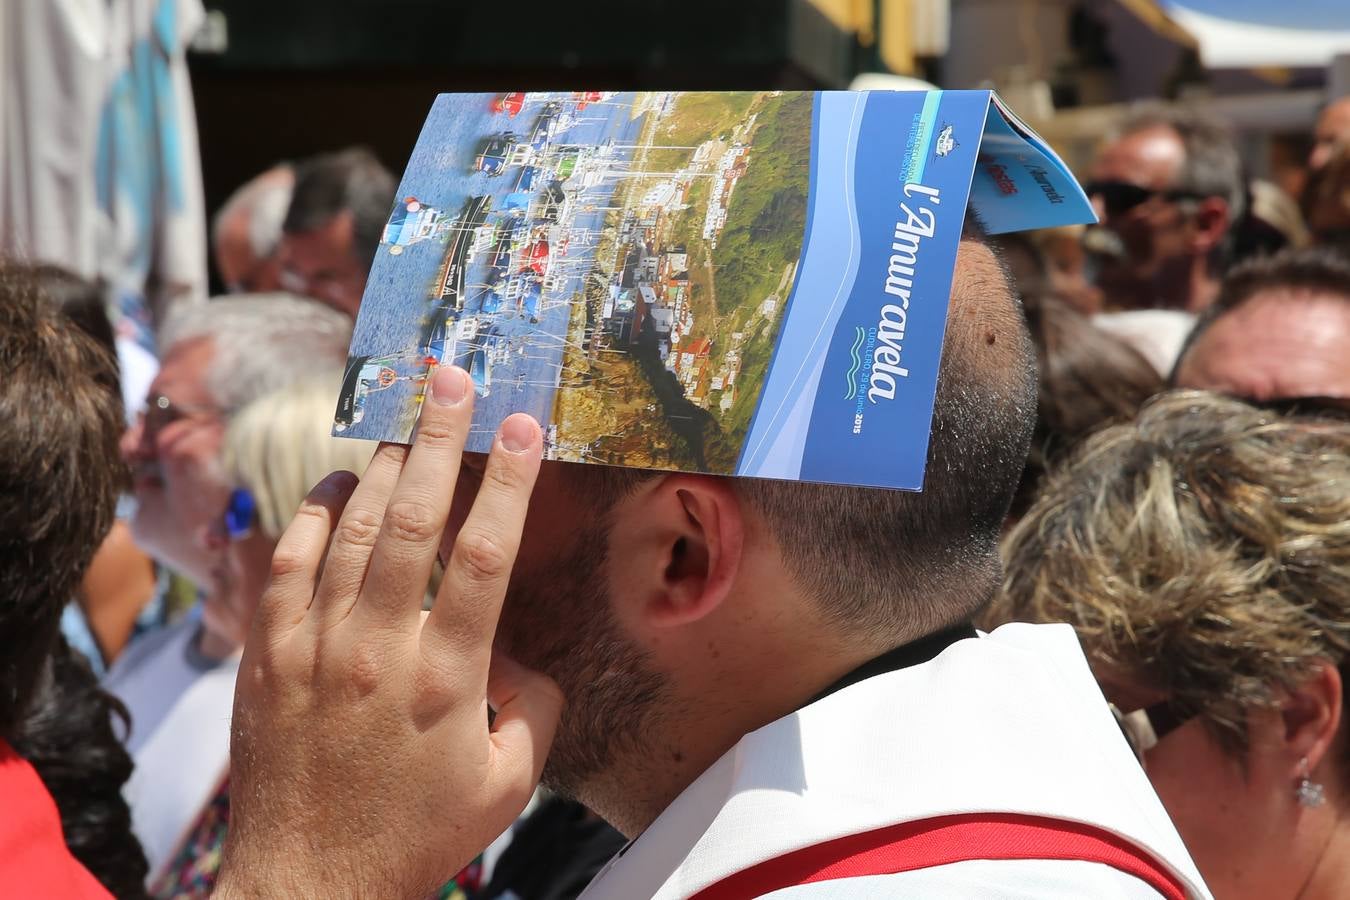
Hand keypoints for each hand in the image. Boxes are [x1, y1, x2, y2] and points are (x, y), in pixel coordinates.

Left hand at [216, 366, 562, 898]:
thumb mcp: (509, 781)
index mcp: (446, 676)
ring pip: (350, 529)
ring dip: (383, 466)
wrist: (310, 880)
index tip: (523, 425)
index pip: (486, 553)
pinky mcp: (267, 655)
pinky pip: (289, 563)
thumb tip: (518, 646)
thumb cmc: (417, 833)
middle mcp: (377, 647)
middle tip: (452, 378)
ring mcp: (313, 646)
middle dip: (437, 438)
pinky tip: (338, 484)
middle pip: (413, 517)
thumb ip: (533, 703)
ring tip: (407, 419)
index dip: (508, 480)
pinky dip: (313, 514)